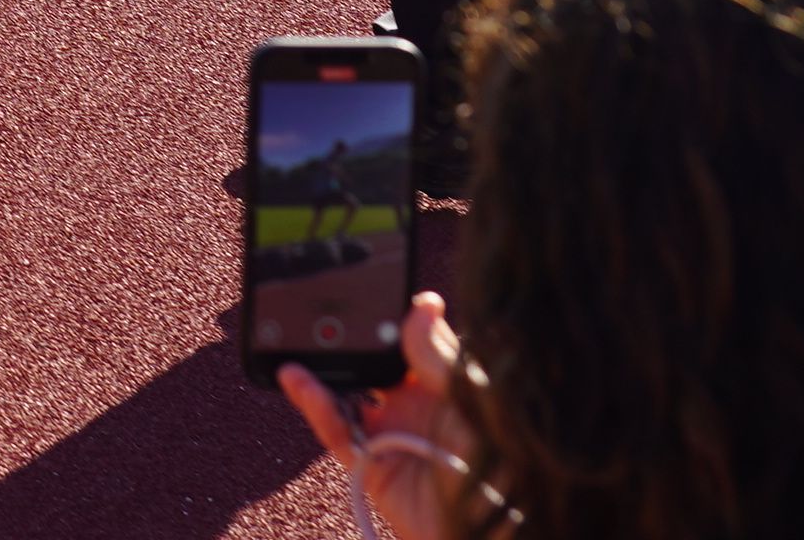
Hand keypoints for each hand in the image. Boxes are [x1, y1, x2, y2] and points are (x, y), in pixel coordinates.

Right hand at [281, 296, 491, 539]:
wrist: (495, 536)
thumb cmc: (506, 474)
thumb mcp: (478, 405)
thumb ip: (442, 358)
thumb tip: (423, 303)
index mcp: (448, 385)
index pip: (411, 342)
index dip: (389, 318)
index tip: (366, 288)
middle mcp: (417, 407)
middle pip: (371, 364)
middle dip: (347, 339)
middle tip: (322, 311)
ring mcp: (392, 436)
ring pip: (346, 394)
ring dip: (322, 368)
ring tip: (296, 339)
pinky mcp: (372, 467)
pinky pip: (336, 432)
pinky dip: (313, 404)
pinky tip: (297, 378)